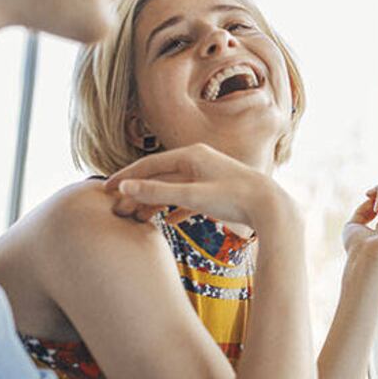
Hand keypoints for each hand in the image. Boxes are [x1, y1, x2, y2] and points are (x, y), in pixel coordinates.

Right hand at [105, 143, 290, 228]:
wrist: (272, 207)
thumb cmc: (235, 198)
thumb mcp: (193, 195)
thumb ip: (158, 192)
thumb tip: (125, 188)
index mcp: (192, 155)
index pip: (149, 164)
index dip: (126, 178)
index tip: (105, 190)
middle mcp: (199, 160)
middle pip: (159, 176)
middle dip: (137, 192)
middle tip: (115, 208)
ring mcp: (209, 176)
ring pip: (173, 189)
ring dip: (154, 202)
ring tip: (135, 217)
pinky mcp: (218, 192)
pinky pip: (189, 199)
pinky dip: (176, 209)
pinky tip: (167, 223)